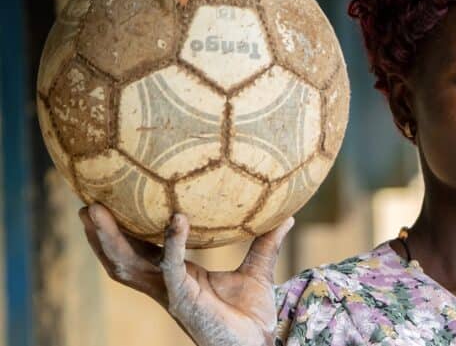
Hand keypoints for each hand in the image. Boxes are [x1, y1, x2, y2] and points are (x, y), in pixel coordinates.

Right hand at [79, 204, 293, 345]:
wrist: (257, 344)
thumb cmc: (251, 314)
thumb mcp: (257, 271)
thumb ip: (265, 244)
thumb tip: (287, 215)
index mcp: (176, 276)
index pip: (140, 251)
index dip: (122, 232)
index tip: (109, 204)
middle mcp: (166, 285)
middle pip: (121, 258)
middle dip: (101, 235)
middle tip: (87, 205)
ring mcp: (172, 293)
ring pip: (130, 264)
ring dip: (112, 239)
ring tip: (98, 211)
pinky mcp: (185, 299)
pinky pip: (172, 267)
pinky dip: (172, 243)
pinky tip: (176, 220)